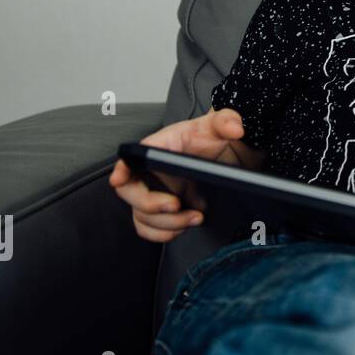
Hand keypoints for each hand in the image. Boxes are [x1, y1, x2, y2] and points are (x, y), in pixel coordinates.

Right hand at [108, 107, 250, 242]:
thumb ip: (227, 121)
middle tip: (175, 205)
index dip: (121, 168)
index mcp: (159, 147)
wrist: (219, 157)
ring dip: (167, 223)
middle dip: (151, 204)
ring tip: (195, 217)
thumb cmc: (208, 139)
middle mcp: (149, 172)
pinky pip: (148, 229)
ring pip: (142, 216)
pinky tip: (183, 227)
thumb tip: (234, 128)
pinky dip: (163, 234)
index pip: (131, 156)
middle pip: (131, 192)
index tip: (119, 178)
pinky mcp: (160, 211)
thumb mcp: (219, 126)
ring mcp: (153, 193)